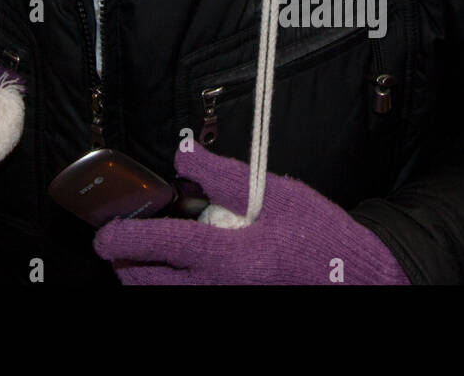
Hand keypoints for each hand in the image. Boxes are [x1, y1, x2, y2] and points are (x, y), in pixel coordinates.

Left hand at [93, 145, 409, 284]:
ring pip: (168, 301)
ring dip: (148, 281)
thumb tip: (184, 154)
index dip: (125, 237)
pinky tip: (182, 273)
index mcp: (228, 258)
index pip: (161, 247)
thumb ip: (223, 175)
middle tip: (117, 245)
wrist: (359, 281)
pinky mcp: (239, 309)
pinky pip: (195, 301)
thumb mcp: (275, 195)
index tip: (104, 232)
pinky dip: (178, 289)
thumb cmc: (322, 239)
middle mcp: (222, 290)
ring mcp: (228, 305)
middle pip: (151, 287)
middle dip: (126, 266)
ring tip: (142, 261)